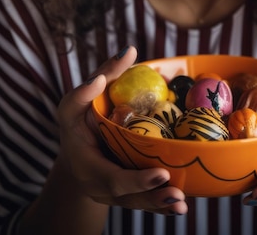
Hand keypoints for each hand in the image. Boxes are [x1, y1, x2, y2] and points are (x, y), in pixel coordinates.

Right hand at [56, 46, 187, 215]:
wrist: (74, 149)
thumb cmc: (78, 117)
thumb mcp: (80, 95)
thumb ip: (103, 74)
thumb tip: (130, 51)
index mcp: (83, 160)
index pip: (108, 173)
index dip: (134, 178)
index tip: (160, 172)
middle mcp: (94, 182)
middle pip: (123, 194)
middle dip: (149, 193)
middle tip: (174, 188)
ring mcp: (108, 193)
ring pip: (134, 202)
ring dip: (158, 204)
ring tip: (181, 202)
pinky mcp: (122, 194)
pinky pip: (141, 202)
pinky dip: (160, 205)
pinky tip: (180, 205)